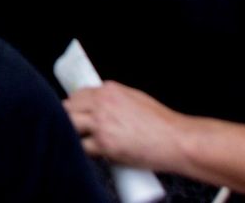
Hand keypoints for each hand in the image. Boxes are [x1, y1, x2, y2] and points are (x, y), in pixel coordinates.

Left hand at [65, 81, 189, 170]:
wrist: (176, 140)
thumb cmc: (162, 123)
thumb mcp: (136, 99)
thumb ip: (115, 100)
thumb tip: (100, 106)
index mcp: (109, 90)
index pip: (78, 94)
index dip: (75, 106)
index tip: (76, 114)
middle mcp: (102, 104)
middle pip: (68, 108)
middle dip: (69, 119)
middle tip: (77, 130)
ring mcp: (101, 124)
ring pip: (70, 125)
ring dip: (74, 134)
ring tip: (83, 141)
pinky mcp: (103, 144)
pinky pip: (82, 147)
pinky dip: (85, 151)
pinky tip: (92, 153)